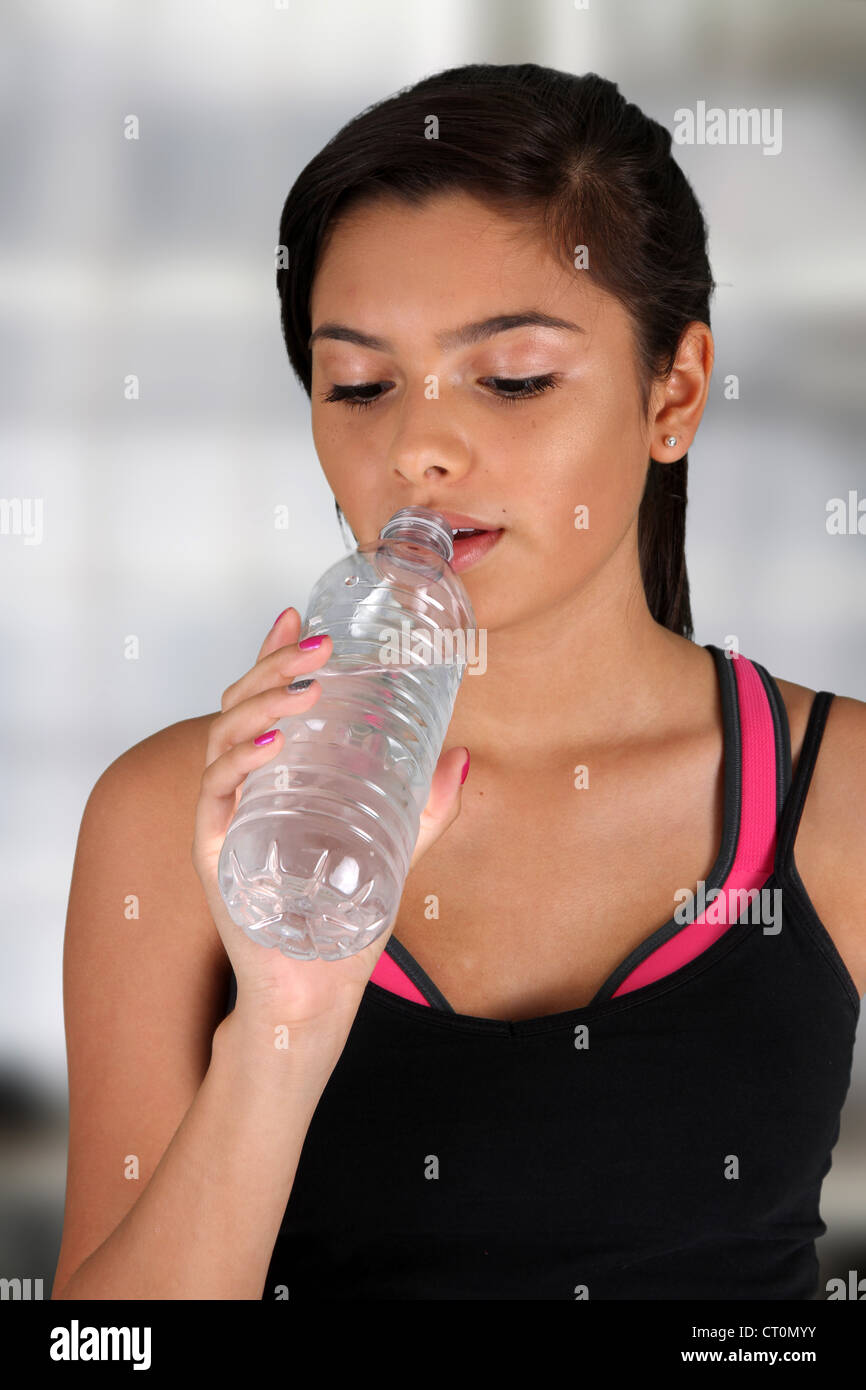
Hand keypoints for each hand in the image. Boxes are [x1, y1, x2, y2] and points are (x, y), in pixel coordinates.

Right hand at [192, 606, 468, 1037]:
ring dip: (262, 705)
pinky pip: (217, 794)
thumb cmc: (344, 920)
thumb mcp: (394, 850)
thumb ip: (425, 807)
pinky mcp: (217, 853)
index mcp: (275, 778)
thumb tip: (463, 758)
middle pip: (241, 706)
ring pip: (226, 739)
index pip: (263, 701)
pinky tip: (274, 745)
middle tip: (319, 647)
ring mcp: (226, 817)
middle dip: (274, 667)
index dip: (273, 654)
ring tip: (305, 688)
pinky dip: (239, 763)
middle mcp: (243, 788)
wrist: (317, 992)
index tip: (299, 615)